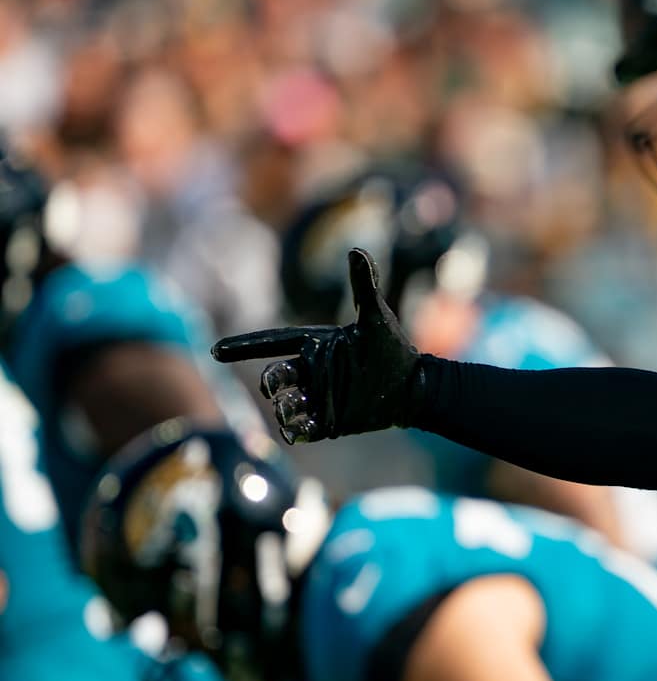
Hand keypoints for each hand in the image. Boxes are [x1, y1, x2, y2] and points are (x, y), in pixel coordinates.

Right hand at [213, 249, 421, 443]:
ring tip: (298, 407)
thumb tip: (355, 250)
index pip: (272, 343)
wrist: (415, 386)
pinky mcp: (329, 422)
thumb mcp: (376, 317)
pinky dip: (294, 431)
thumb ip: (363, 285)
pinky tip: (298, 430)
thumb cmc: (393, 349)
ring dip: (284, 408)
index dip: (244, 346)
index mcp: (315, 346)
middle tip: (273, 386)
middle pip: (274, 376)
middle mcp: (312, 371)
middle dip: (269, 381)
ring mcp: (318, 397)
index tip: (216, 350)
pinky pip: (301, 430)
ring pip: (284, 405)